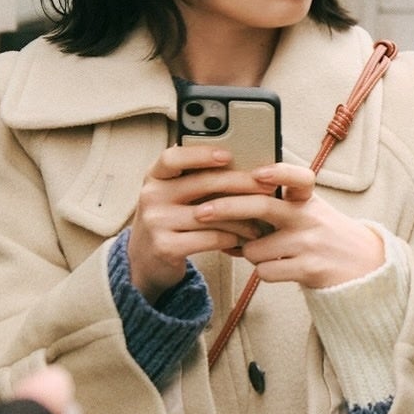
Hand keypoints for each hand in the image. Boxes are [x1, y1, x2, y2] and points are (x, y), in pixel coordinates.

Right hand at [126, 144, 270, 300]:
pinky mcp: (165, 247)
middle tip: (267, 187)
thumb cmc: (172, 218)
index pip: (172, 158)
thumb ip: (198, 179)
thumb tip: (248, 166)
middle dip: (240, 183)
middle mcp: (151, 196)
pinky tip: (245, 237)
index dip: (200, 154)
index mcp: (155, 176)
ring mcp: (156, 222)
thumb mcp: (176, 194)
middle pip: (201, 183)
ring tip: (263, 218)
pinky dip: (232, 237)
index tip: (228, 155)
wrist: (146, 259)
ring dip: (243, 216)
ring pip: (211, 214)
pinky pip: (210, 238)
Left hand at [192, 162, 385, 288]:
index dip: (277, 172)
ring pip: (255, 248)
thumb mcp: (307, 209)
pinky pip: (265, 272)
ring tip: (263, 250)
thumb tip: (225, 197)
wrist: (361, 264)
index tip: (255, 172)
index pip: (298, 176)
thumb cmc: (322, 232)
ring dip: (249, 252)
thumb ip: (276, 201)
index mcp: (308, 198)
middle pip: (262, 206)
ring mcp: (309, 243)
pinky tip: (278, 267)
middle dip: (226, 208)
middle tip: (201, 211)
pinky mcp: (309, 268)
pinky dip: (264, 271)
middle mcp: (309, 217)